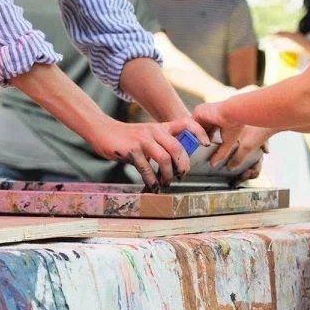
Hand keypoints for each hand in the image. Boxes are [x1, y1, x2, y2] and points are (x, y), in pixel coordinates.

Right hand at [90, 115, 209, 188]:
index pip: (185, 123)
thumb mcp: (147, 136)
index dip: (198, 132)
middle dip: (183, 165)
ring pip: (164, 159)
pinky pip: (147, 168)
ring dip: (168, 175)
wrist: (103, 131)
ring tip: (166, 182)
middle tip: (182, 175)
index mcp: (161, 127)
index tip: (206, 144)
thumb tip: (176, 163)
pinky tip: (153, 186)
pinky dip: (152, 180)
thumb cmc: (127, 138)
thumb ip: (161, 144)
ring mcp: (143, 140)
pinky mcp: (132, 150)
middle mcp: (154, 131)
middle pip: (177, 148)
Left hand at [193, 109, 269, 177]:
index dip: (204, 142)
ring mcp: (203, 112)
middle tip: (194, 151)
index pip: (207, 132)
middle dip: (196, 140)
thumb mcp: (228, 142)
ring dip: (192, 137)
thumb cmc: (237, 124)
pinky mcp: (199, 111)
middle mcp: (209, 115)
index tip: (202, 151)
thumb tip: (214, 165)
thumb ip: (221, 153)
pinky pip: (190, 123)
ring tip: (192, 148)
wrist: (234, 112)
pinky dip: (191, 132)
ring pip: (193, 127)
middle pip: (199, 130)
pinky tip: (192, 141)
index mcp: (217, 121)